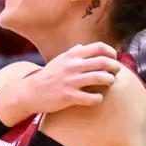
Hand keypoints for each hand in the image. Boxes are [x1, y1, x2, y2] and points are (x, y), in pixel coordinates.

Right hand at [0, 42, 121, 125]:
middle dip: (115, 67)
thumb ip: (72, 53)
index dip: (111, 53)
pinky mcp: (69, 97)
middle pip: (103, 62)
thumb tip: (82, 47)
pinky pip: (92, 97)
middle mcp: (72, 66)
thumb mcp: (58, 61)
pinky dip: (98, 98)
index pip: (99, 47)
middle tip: (115, 73)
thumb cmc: (47, 77)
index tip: (113, 59)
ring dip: (109, 81)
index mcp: (72, 56)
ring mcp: (71, 81)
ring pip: (101, 78)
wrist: (30, 92)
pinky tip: (96, 98)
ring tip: (108, 84)